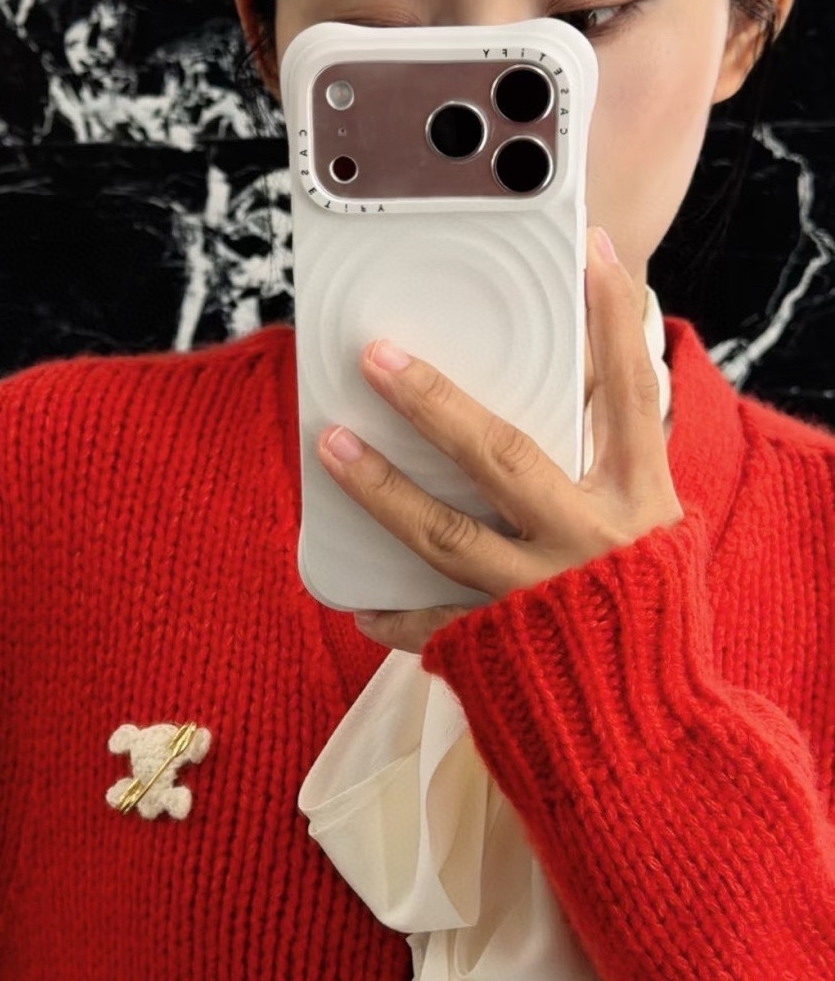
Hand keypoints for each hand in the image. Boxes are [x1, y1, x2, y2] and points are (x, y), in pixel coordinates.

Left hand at [317, 226, 684, 654]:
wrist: (645, 730)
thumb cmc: (644, 619)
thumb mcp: (650, 534)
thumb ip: (611, 469)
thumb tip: (567, 389)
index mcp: (640, 503)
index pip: (629, 394)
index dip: (612, 319)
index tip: (588, 250)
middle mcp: (589, 544)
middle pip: (503, 456)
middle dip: (435, 401)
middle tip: (375, 356)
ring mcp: (537, 596)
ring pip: (446, 534)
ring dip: (382, 485)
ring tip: (331, 444)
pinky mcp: (497, 647)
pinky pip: (428, 624)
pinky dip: (389, 612)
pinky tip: (354, 598)